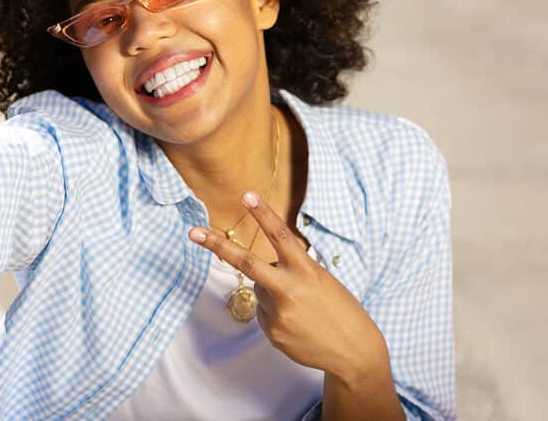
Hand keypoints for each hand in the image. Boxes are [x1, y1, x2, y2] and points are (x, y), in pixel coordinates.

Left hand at [188, 191, 388, 383]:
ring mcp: (277, 313)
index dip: (263, 214)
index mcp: (306, 270)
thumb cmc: (340, 310)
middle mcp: (289, 289)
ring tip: (302, 309)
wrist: (354, 353)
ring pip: (260, 291)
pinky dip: (276, 314)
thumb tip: (260, 277)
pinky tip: (298, 324)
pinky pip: (264, 314)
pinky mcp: (272, 332)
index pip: (280, 236)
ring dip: (274, 294)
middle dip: (217, 245)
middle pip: (245, 262)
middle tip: (192, 232)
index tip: (246, 195)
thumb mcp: (321, 281)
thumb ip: (290, 273)